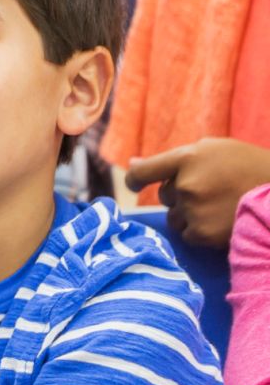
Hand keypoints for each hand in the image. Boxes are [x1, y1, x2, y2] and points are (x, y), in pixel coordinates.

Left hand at [126, 137, 269, 247]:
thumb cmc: (251, 167)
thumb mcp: (215, 149)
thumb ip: (175, 159)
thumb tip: (133, 165)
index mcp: (187, 158)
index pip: (144, 171)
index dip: (135, 179)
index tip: (135, 184)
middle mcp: (186, 184)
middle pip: (164, 195)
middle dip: (181, 194)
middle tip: (213, 191)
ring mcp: (195, 210)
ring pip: (175, 217)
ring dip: (189, 214)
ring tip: (220, 206)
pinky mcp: (204, 234)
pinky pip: (188, 235)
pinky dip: (201, 231)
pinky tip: (223, 221)